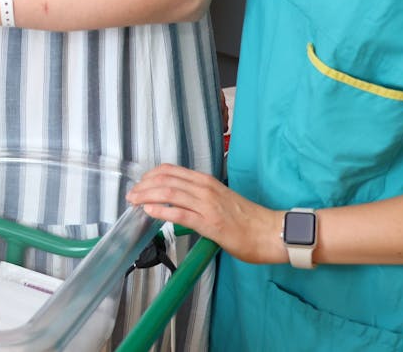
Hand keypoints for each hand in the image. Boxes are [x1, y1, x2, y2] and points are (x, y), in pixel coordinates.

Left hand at [126, 163, 283, 263]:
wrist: (271, 232)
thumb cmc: (248, 219)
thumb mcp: (220, 199)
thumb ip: (200, 197)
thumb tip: (181, 201)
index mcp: (206, 181)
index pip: (171, 171)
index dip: (150, 175)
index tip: (140, 183)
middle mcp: (205, 189)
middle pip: (165, 180)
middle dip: (143, 186)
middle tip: (131, 194)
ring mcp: (207, 205)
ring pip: (169, 193)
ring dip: (147, 196)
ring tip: (134, 201)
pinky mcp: (210, 223)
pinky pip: (181, 214)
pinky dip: (162, 211)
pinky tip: (150, 211)